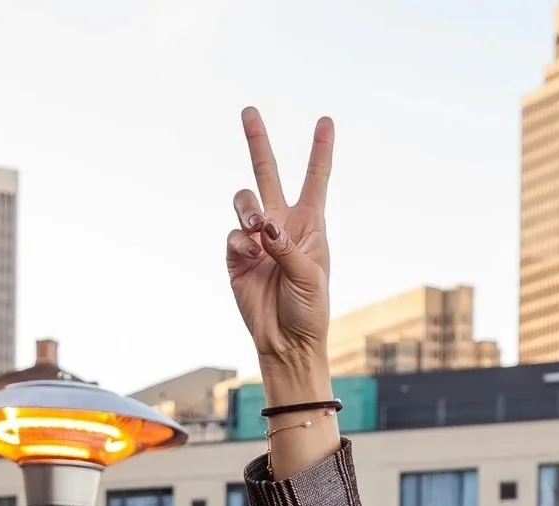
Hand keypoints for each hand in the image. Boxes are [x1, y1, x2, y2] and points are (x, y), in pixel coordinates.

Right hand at [226, 107, 332, 387]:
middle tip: (249, 110)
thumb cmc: (309, 310)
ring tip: (257, 228)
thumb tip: (261, 224)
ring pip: (244, 201)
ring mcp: (257, 239)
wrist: (286, 342)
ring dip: (247, 208)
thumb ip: (285, 245)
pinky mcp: (236, 257)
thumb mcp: (308, 275)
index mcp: (310, 224)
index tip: (325, 120)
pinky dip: (240, 242)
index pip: (316, 179)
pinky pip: (232, 236)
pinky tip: (250, 257)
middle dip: (258, 142)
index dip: (320, 150)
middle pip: (267, 173)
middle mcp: (282, 224)